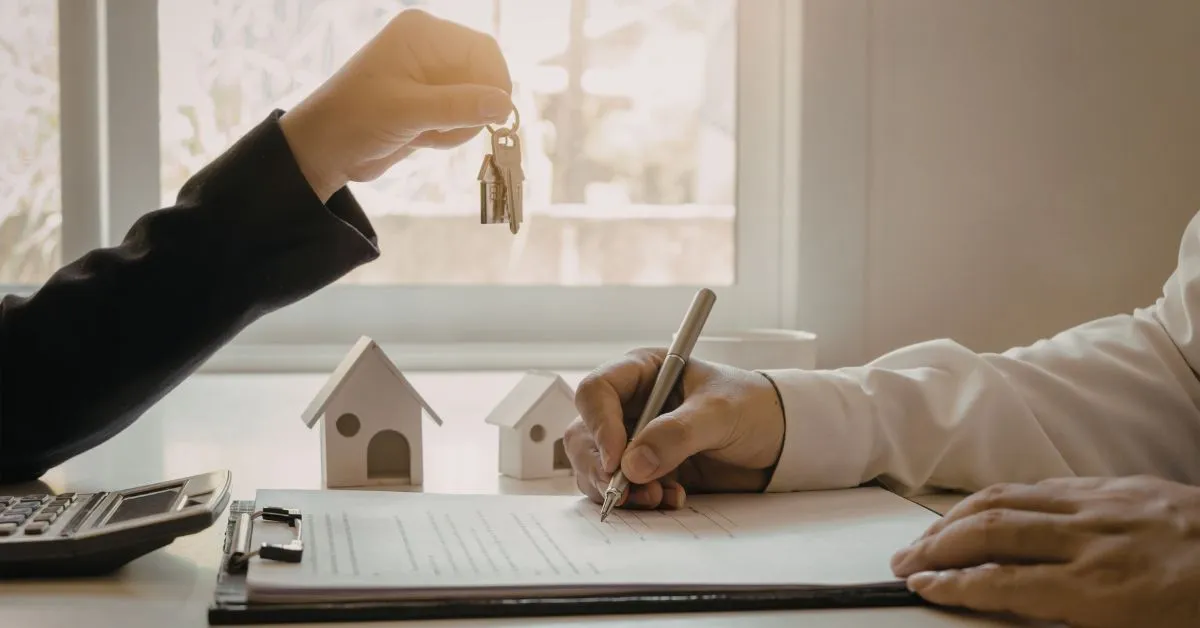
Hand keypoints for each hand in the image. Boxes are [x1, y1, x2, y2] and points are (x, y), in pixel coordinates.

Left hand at [278, 9, 513, 200]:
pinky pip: (461, 117)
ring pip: (475, 102)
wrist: (324, 151)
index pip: (482, 51)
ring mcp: (429, 75)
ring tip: (426, 135)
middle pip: (482, 77)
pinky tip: (422, 139)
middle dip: (471, 110)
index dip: (494, 84)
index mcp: (422, 33)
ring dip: (459, 126)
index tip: (493, 117)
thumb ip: (460, 106)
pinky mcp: (428, 102)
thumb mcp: (409, 112)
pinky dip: (449, 134)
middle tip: (444, 130)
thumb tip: (506, 104)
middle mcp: (429, 48)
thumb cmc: (356, 120)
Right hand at [563, 348, 784, 510]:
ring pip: (596, 466)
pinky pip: (621, 489)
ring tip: (657, 499)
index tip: (617, 460)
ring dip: (618, 490)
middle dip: (601, 467)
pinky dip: (637, 501)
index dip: (599, 425)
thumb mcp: (719, 413)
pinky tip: (671, 499)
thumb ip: (676, 434)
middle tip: (626, 492)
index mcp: (642, 372)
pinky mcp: (646, 469)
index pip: (596, 392)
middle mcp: (630, 404)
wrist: (780, 440)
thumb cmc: (752, 407)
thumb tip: (632, 465)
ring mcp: (635, 439)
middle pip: (585, 434)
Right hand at [890, 475, 1199, 627]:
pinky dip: (1002, 496)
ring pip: (1010, 498)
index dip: (953, 585)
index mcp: (1104, 590)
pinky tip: (985, 507)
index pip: (1002, 581)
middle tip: (905, 561)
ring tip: (928, 533)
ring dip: (959, 515)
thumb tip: (1024, 610)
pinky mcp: (1119, 487)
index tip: (922, 588)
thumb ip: (1080, 624)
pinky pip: (1044, 485)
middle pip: (992, 531)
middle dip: (938, 545)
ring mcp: (1105, 506)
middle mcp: (1094, 540)